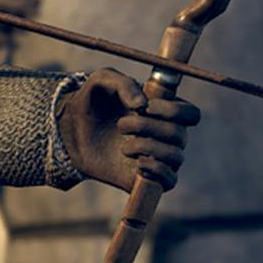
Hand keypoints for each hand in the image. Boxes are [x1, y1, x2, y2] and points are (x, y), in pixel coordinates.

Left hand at [58, 68, 197, 192]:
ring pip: (175, 157)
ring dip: (147, 148)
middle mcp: (167, 135)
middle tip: (121, 124)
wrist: (72, 132)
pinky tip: (138, 164)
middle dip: (148, 127)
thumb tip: (141, 105)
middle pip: (180, 134)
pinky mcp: (148, 178)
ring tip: (123, 146)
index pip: (191, 114)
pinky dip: (158, 171)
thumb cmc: (92, 103)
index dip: (174, 111)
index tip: (146, 107)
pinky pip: (170, 181)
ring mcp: (159, 157)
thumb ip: (122, 82)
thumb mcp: (101, 81)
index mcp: (164, 111)